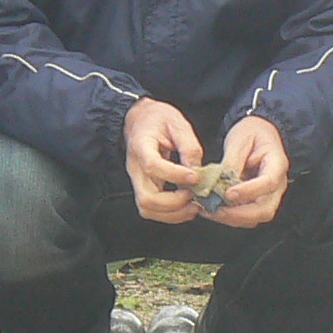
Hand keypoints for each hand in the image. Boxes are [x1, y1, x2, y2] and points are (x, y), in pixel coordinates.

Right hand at [123, 99, 204, 224]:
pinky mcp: (143, 187)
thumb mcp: (177, 123)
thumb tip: (197, 172)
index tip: (195, 177)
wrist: (140, 119)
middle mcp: (135, 168)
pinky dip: (170, 213)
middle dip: (174, 204)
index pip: (152, 166)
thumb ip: (188, 147)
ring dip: (173, 213)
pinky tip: (186, 205)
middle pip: (146, 198)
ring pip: (148, 209)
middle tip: (195, 196)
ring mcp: (137, 180)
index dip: (175, 175)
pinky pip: (152, 209)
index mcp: (141, 145)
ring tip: (193, 205)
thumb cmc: (157, 118)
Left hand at [202, 115, 289, 228]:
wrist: (260, 132)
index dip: (249, 191)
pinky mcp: (256, 201)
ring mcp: (268, 196)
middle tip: (214, 209)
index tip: (228, 194)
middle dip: (238, 214)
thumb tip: (218, 182)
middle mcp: (277, 185)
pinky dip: (229, 216)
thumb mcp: (240, 140)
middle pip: (265, 210)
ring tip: (208, 210)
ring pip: (255, 217)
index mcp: (277, 165)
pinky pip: (246, 215)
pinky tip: (212, 209)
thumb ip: (231, 162)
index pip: (268, 183)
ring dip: (231, 218)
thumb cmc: (252, 133)